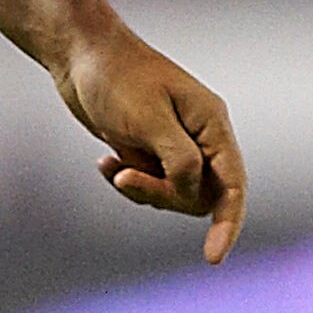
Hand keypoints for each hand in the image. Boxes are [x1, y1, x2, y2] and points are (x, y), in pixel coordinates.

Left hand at [54, 21, 245, 263]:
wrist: (79, 54)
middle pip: (200, 195)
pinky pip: (149, 182)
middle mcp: (200, 135)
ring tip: (112, 166)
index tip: (213, 258)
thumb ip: (178, 161)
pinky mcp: (148, 147)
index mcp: (211, 123)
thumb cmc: (115, 78)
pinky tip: (103, 162)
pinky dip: (127, 180)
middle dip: (164, 196)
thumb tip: (194, 195)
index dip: (228, 223)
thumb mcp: (148, 121)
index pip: (233, 184)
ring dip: (142, 189)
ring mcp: (174, 142)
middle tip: (128, 177)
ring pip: (173, 192)